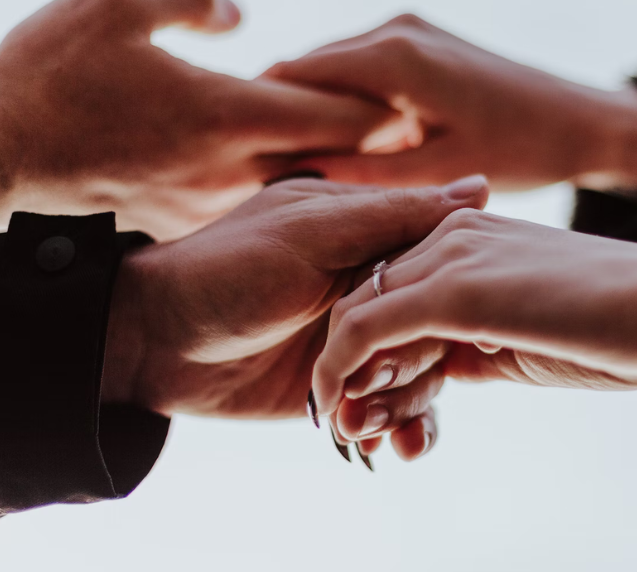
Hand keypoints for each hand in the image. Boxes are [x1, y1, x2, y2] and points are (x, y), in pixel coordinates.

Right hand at [0, 0, 398, 239]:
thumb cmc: (50, 72)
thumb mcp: (116, 0)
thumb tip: (236, 13)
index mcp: (226, 114)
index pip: (331, 113)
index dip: (380, 107)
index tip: (417, 104)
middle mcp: (229, 169)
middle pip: (325, 159)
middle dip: (371, 147)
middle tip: (414, 138)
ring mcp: (207, 201)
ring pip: (289, 185)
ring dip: (327, 170)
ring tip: (363, 157)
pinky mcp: (180, 218)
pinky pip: (246, 201)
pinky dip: (276, 186)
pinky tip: (282, 174)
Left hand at [100, 175, 489, 425]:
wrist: (153, 343)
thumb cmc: (225, 271)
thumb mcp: (311, 232)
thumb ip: (394, 216)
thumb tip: (483, 188)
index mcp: (374, 236)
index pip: (447, 265)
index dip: (451, 300)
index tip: (443, 329)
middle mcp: (377, 289)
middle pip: (442, 330)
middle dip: (421, 367)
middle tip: (376, 384)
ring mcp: (362, 343)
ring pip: (425, 378)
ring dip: (408, 407)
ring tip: (368, 427)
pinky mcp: (345, 389)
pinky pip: (394, 414)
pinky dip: (399, 432)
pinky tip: (389, 449)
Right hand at [264, 14, 636, 191]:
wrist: (585, 123)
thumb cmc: (522, 151)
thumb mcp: (436, 175)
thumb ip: (361, 175)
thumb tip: (290, 177)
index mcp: (393, 56)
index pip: (292, 75)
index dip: (258, 117)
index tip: (234, 163)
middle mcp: (395, 29)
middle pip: (307, 68)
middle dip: (281, 115)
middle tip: (255, 171)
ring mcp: (409, 29)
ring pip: (332, 70)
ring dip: (313, 110)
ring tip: (291, 165)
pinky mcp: (422, 41)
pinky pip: (361, 70)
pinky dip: (344, 104)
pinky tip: (340, 148)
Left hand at [312, 210, 636, 459]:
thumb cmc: (623, 325)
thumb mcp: (530, 334)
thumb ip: (478, 343)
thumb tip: (441, 371)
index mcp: (469, 236)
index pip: (393, 291)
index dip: (375, 351)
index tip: (375, 406)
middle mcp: (450, 234)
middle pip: (365, 300)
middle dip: (351, 368)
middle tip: (349, 426)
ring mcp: (449, 256)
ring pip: (356, 316)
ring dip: (342, 379)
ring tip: (348, 431)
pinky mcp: (453, 289)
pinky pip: (366, 331)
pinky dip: (341, 373)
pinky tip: (342, 413)